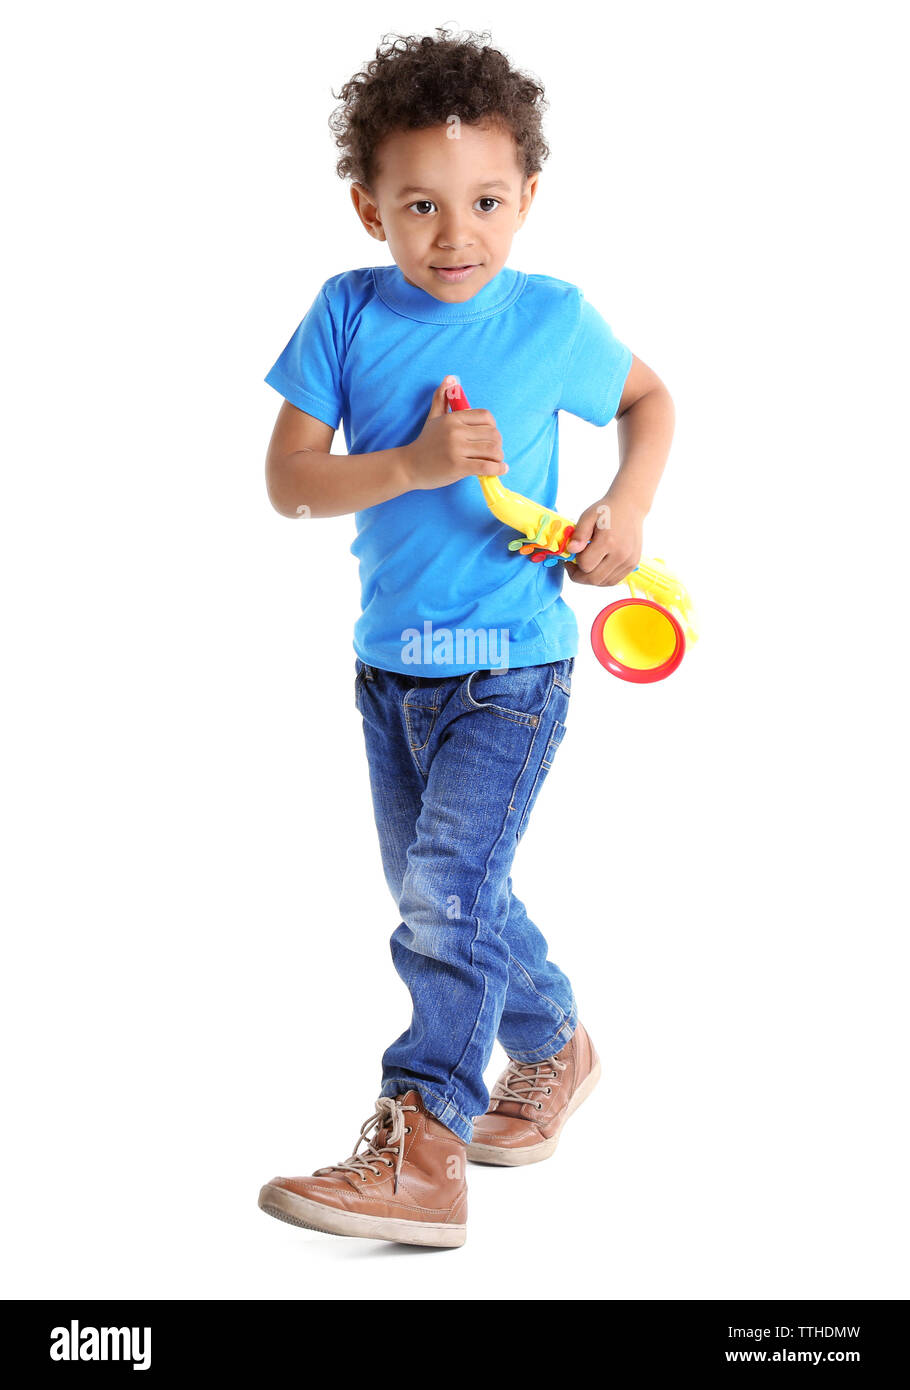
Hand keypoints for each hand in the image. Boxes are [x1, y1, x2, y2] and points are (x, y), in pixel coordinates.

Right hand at [402, 376, 508, 490]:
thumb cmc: (425, 443)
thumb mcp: (433, 418)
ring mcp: (456, 449)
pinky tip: (501, 469)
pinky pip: (486, 466)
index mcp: (452, 418)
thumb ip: (441, 398)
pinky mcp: (457, 466)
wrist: (409, 467)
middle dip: (498, 444)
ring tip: (497, 461)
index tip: (490, 436)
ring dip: (499, 457)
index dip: (493, 426)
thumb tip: (450, 378)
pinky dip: (498, 468)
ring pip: (492, 450)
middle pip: (492, 434)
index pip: (486, 416)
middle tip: (494, 452)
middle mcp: (455, 431)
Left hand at [565, 492, 644, 585]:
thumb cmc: (607, 510)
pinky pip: (613, 580)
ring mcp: (629, 561)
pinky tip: (596, 567)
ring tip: (585, 565)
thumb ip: (579, 534)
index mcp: (608, 541)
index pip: (585, 565)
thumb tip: (571, 551)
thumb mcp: (588, 516)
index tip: (571, 555)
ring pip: (604, 583)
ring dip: (590, 579)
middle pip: (594, 579)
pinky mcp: (633, 564)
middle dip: (578, 576)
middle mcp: (621, 554)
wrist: (630, 506)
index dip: (574, 562)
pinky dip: (602, 578)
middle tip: (573, 567)